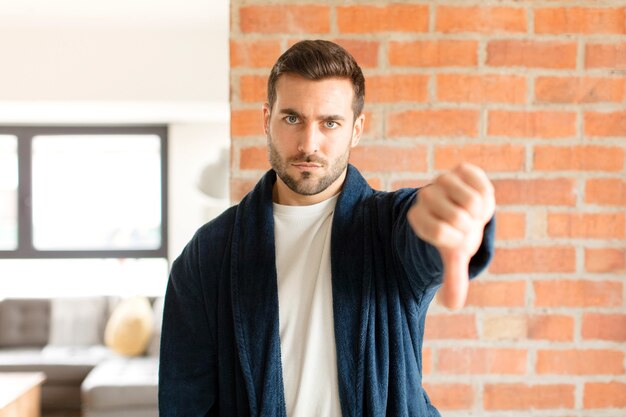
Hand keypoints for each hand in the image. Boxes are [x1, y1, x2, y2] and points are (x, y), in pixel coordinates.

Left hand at [407, 163, 494, 309]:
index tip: (455, 237)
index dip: (455, 239)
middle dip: (469, 227)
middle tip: (466, 224)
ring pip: (471, 200)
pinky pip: (481, 183)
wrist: (462, 208)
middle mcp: (426, 196)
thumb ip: (453, 278)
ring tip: (472, 212)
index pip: (439, 233)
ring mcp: (443, 180)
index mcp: (419, 218)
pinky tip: (479, 197)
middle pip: (458, 217)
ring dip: (478, 211)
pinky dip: (486, 194)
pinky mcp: (461, 169)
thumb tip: (453, 305)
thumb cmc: (457, 235)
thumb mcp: (454, 256)